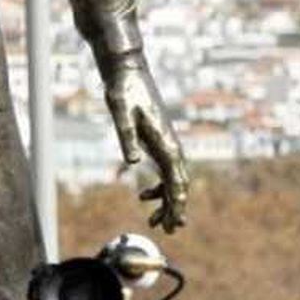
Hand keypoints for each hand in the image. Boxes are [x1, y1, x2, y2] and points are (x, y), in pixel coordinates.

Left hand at [104, 53, 189, 232]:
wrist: (126, 69)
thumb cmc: (122, 89)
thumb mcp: (119, 111)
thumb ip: (126, 136)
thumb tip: (132, 162)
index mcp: (165, 143)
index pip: (177, 181)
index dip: (177, 204)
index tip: (175, 223)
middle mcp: (170, 144)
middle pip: (180, 184)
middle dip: (176, 208)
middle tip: (170, 230)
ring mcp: (165, 142)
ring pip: (174, 179)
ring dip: (167, 201)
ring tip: (156, 222)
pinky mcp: (157, 139)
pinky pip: (164, 170)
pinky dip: (159, 187)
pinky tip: (143, 195)